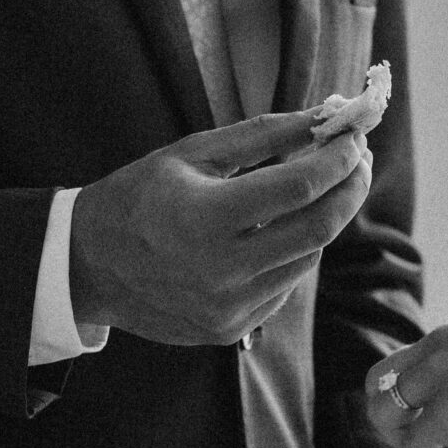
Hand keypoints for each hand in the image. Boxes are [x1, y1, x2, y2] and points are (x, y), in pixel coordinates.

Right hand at [71, 111, 372, 345]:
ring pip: (307, 260)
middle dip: (349, 190)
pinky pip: (284, 286)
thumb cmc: (139, 198)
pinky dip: (293, 253)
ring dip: (323, 221)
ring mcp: (229, 307)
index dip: (339, 160)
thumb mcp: (192, 153)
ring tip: (318, 190)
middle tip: (358, 162)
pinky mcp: (231, 330)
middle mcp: (221, 270)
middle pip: (319, 230)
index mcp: (205, 218)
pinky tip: (277, 231)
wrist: (88, 266)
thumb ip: (262, 136)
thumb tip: (323, 118)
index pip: (300, 187)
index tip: (355, 138)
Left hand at [365, 308, 447, 447]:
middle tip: (433, 438)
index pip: (428, 353)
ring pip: (384, 409)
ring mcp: (439, 373)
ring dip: (405, 439)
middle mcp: (443, 340)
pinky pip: (414, 445)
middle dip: (399, 412)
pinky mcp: (444, 411)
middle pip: (385, 376)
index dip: (441, 389)